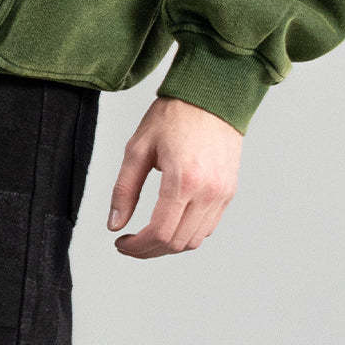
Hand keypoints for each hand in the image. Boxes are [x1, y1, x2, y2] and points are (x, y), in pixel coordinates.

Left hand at [106, 95, 241, 256]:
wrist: (210, 95)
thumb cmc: (173, 115)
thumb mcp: (139, 147)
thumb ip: (124, 188)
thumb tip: (114, 223)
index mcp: (183, 180)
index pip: (159, 233)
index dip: (137, 247)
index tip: (120, 242)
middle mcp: (207, 192)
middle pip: (176, 243)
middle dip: (149, 249)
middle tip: (130, 242)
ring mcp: (222, 194)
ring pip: (194, 241)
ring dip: (169, 244)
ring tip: (148, 234)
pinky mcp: (229, 192)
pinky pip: (208, 227)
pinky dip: (187, 233)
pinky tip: (171, 221)